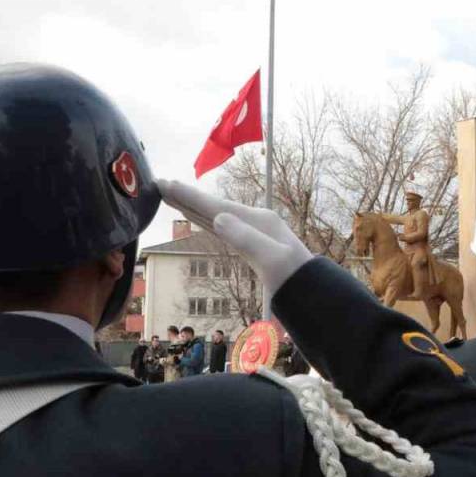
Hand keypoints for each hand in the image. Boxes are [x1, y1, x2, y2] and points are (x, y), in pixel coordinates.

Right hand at [158, 180, 312, 307]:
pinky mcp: (254, 244)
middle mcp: (256, 221)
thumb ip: (246, 238)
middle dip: (187, 196)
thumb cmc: (295, 279)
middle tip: (160, 183)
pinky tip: (200, 217)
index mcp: (258, 221)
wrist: (316, 293)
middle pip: (213, 205)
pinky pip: (223, 227)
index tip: (165, 183)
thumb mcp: (272, 259)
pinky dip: (207, 219)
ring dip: (194, 206)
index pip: (216, 206)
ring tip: (173, 196)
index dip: (189, 196)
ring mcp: (255, 231)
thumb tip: (218, 218)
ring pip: (217, 214)